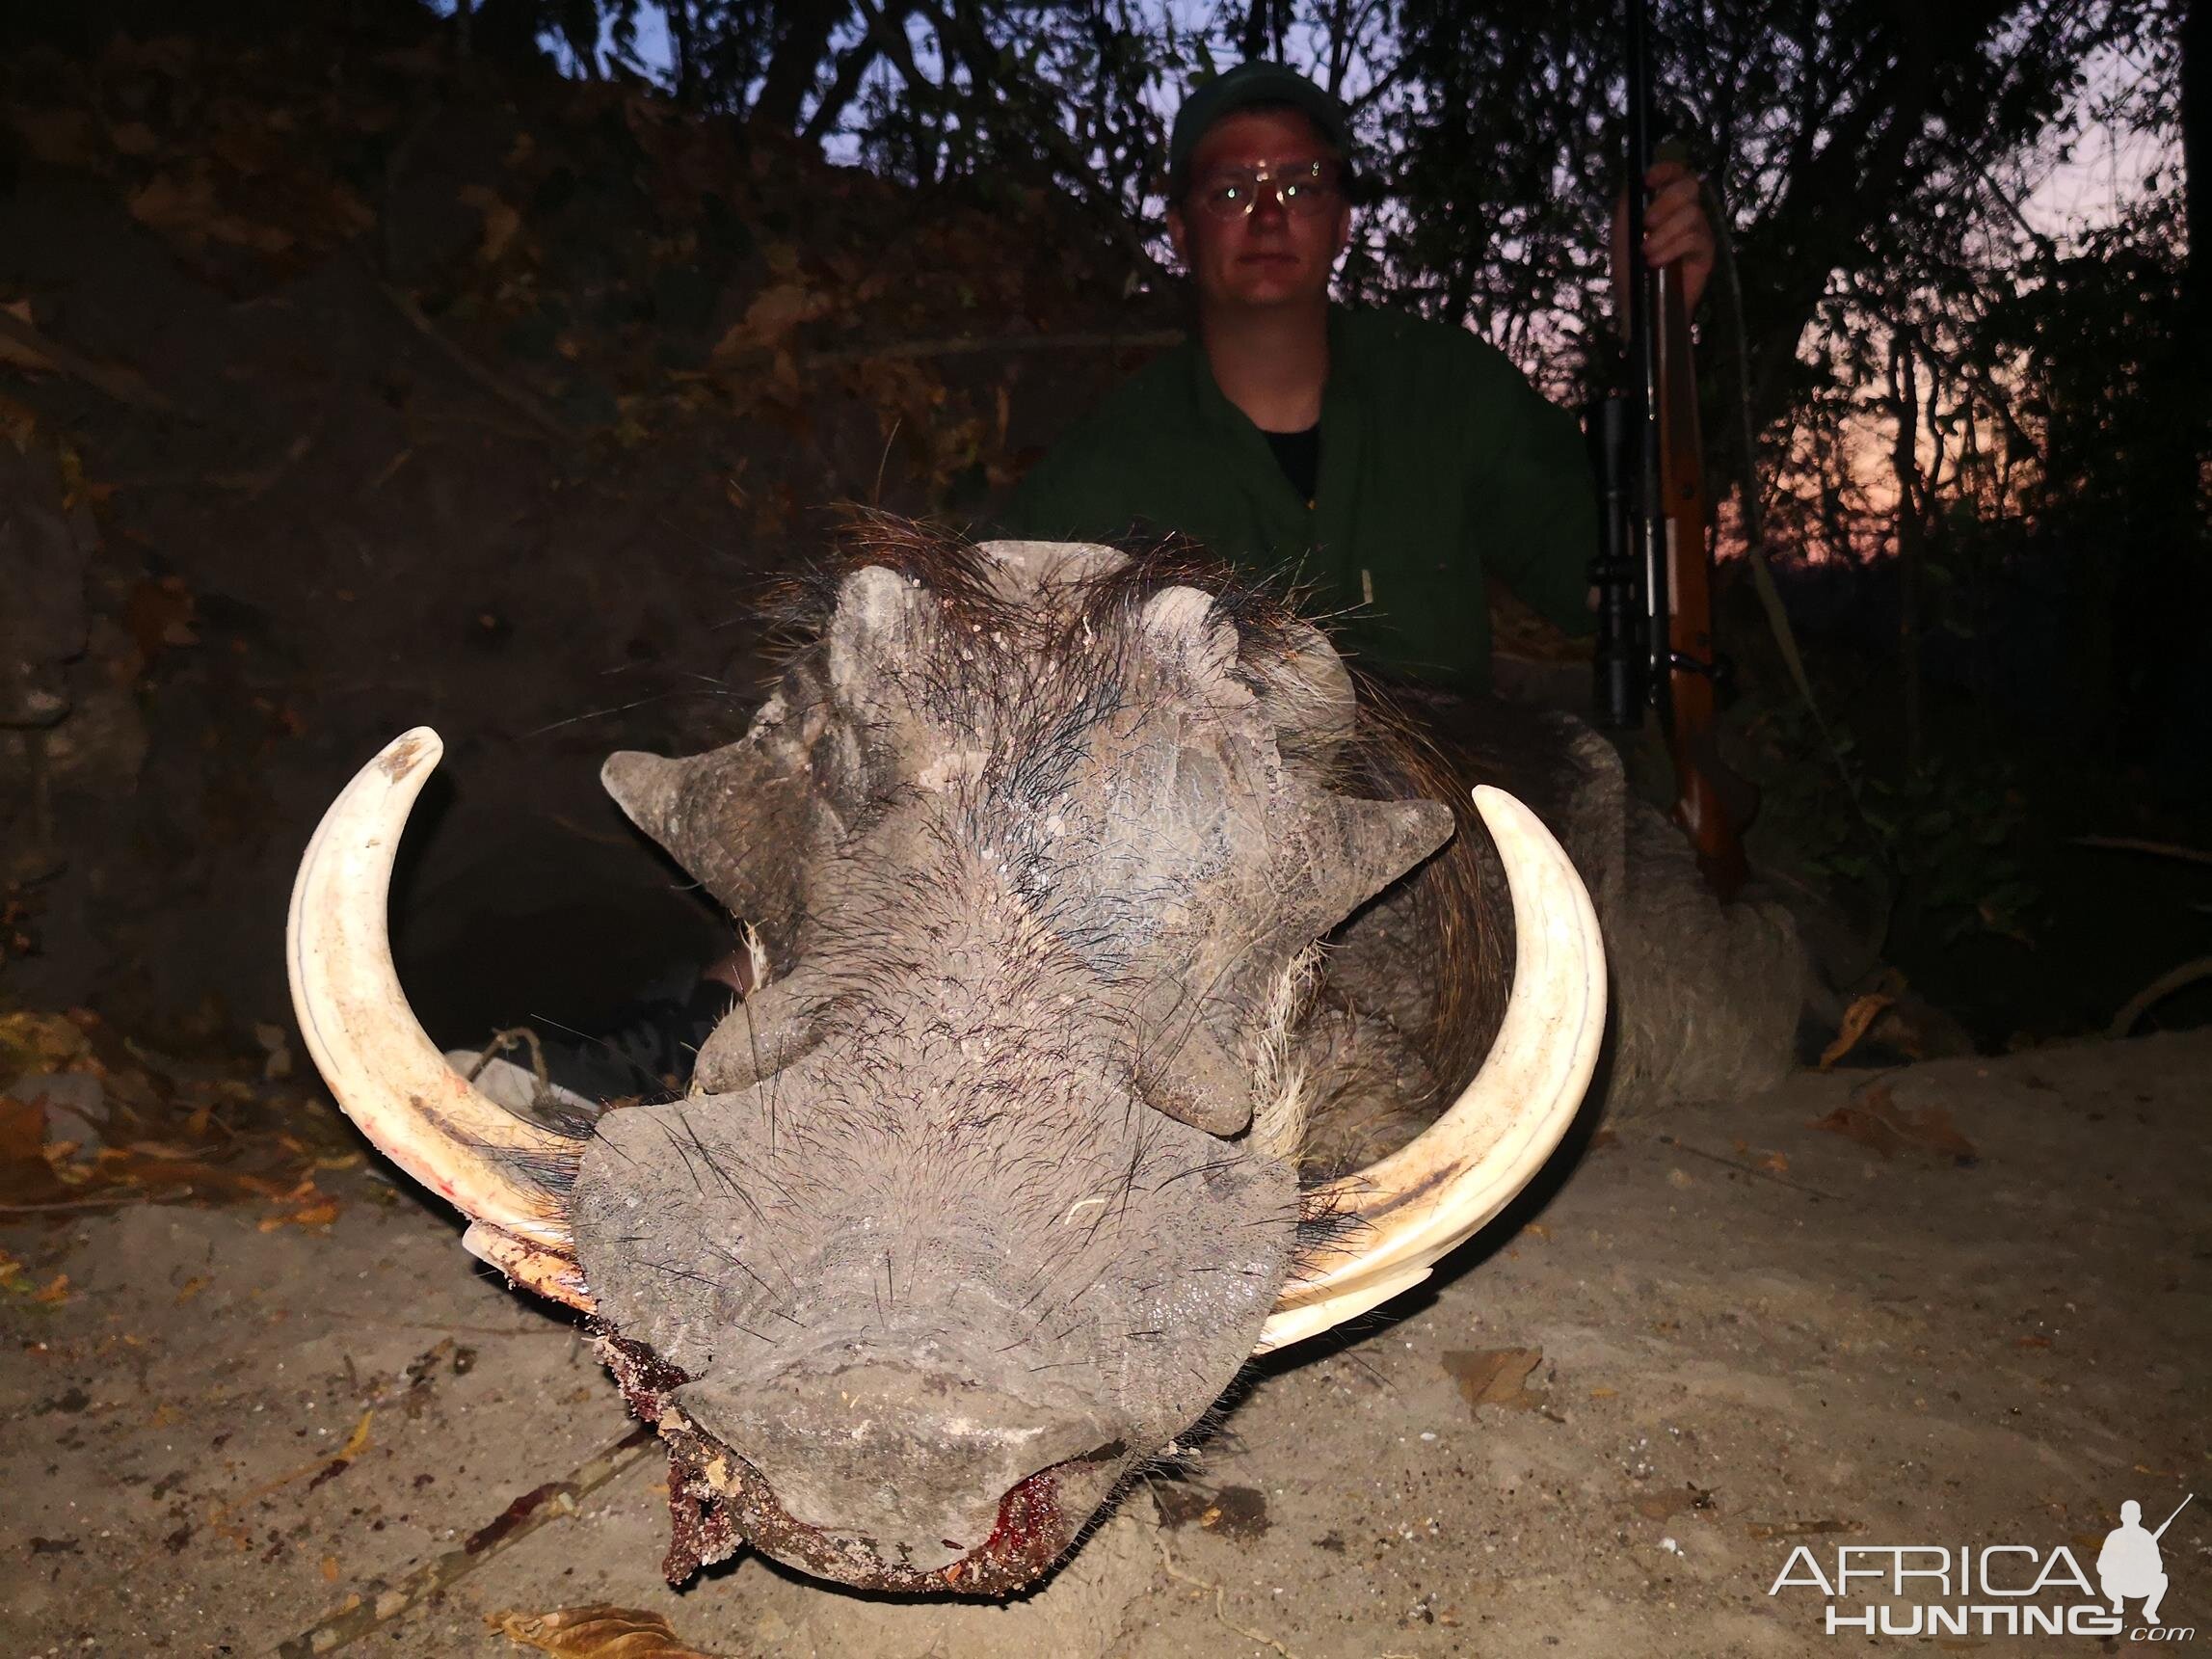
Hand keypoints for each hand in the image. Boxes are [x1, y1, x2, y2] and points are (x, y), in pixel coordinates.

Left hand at [1610, 158, 1715, 315]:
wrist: (1639, 306)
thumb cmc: (1629, 268)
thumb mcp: (1622, 232)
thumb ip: (1628, 203)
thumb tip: (1636, 176)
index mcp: (1666, 203)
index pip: (1676, 173)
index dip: (1666, 169)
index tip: (1648, 180)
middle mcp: (1686, 211)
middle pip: (1689, 186)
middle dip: (1665, 202)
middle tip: (1646, 224)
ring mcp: (1699, 230)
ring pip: (1691, 214)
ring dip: (1664, 232)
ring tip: (1646, 252)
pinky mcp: (1706, 252)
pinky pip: (1695, 239)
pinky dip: (1672, 248)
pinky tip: (1656, 261)